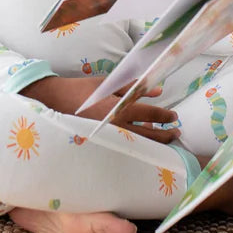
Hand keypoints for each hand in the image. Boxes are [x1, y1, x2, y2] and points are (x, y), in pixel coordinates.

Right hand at [21, 75, 180, 143]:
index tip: (174, 117)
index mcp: (120, 109)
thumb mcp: (109, 83)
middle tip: (176, 134)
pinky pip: (125, 148)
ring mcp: (110, 138)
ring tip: (166, 141)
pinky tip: (144, 145)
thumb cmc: (83, 89)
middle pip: (149, 136)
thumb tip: (157, 89)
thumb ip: (134, 87)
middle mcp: (117, 127)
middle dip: (166, 135)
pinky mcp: (102, 145)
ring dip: (155, 144)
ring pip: (139, 145)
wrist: (55, 102)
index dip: (165, 116)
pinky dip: (138, 147)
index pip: (150, 115)